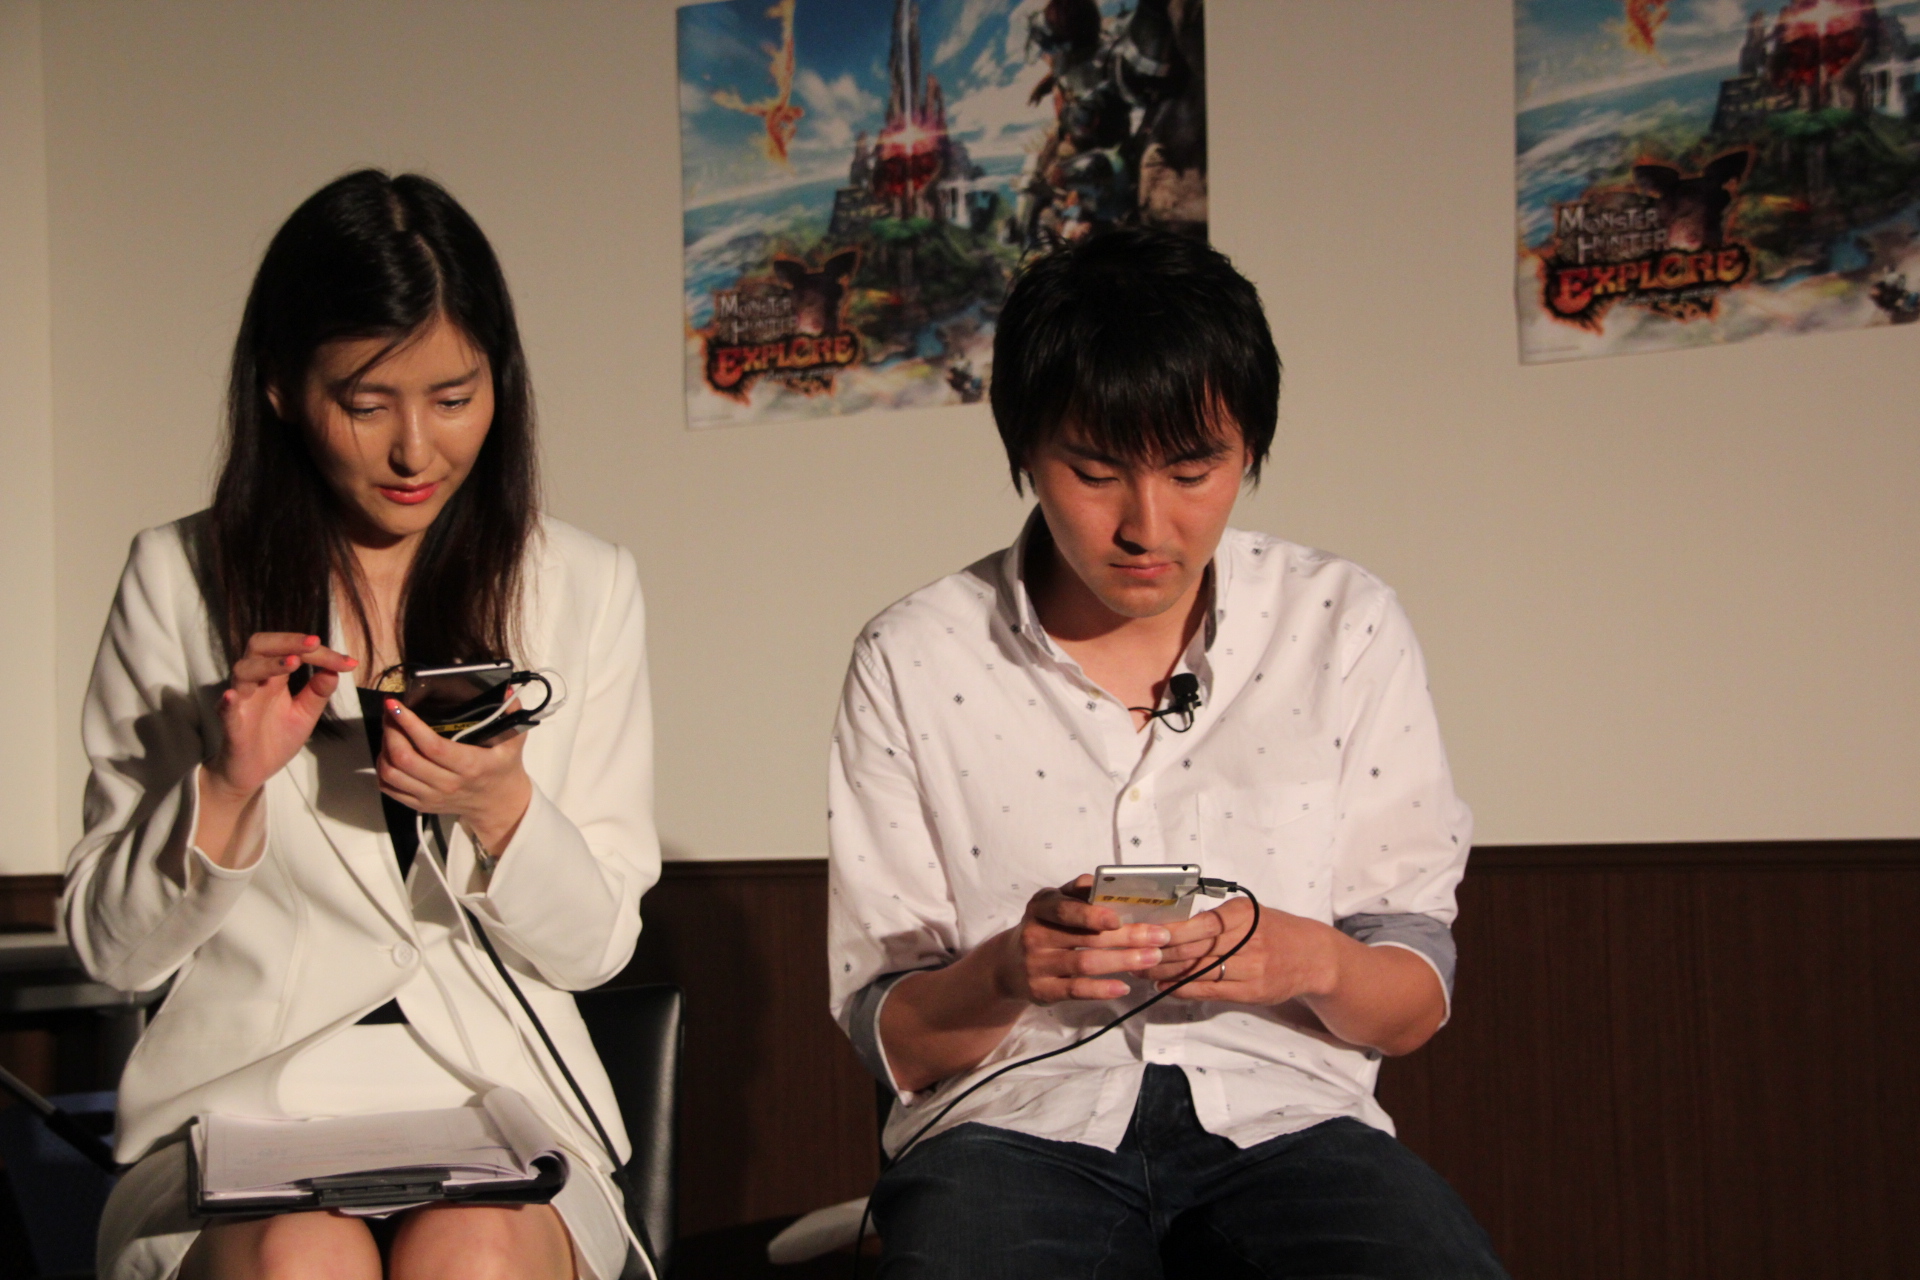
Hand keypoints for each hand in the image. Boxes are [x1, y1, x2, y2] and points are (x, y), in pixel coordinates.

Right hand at [208, 633, 357, 799]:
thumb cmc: (276, 738)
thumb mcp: (305, 713)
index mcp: (275, 677)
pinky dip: (229, 700)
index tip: (348, 662)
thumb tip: (335, 669)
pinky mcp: (230, 724)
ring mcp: (241, 701)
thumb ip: (318, 692)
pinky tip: (234, 695)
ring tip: (293, 663)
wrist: (254, 771)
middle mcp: (256, 682)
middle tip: (314, 643)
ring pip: (244, 670)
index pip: (294, 652)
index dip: (320, 653)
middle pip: (261, 646)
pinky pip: (225, 708)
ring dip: (268, 664)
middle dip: (287, 641)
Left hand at [377, 699, 532, 856]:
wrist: (498, 803)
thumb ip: (511, 714)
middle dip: (391, 730)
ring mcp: (431, 796)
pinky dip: (382, 768)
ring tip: (389, 730)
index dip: (409, 724)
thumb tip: (506, 690)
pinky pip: (389, 788)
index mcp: (470, 766)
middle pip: (405, 758)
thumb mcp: (515, 740)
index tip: (395, 705)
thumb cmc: (502, 767)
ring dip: (383, 748)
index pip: (432, 746)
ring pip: (392, 773)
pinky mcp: (419, 804)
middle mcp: (448, 784)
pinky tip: (388, 752)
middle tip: (390, 712)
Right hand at [994, 874, 1173, 1004]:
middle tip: (1160, 938)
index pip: (1066, 910)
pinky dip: (1101, 989)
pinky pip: (1076, 990)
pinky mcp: (1042, 991)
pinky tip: (1123, 987)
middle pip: (1085, 938)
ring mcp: (1037, 965)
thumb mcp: (1054, 904)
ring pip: (1084, 964)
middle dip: (1127, 938)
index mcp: (1041, 907)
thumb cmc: (1044, 927)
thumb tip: (1108, 882)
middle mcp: (1035, 935)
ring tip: (1152, 958)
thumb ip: (1079, 893)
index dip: (1093, 914)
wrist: (1008, 965)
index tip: (1120, 918)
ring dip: (1122, 962)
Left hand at [1147, 897, 1341, 1006]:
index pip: (1198, 924)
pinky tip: (1164, 985)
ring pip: (1199, 970)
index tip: (1142, 933)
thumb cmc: (1272, 930)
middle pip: (1194, 948)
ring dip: (1165, 972)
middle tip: (1131, 954)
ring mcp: (1251, 968)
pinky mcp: (1252, 991)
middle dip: (1159, 952)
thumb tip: (1169, 926)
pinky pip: (1209, 990)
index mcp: (1242, 914)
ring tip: (1141, 970)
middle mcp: (1247, 940)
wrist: (1313, 957)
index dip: (1168, 932)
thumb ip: (1214, 920)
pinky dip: (1183, 988)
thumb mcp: (1247, 914)